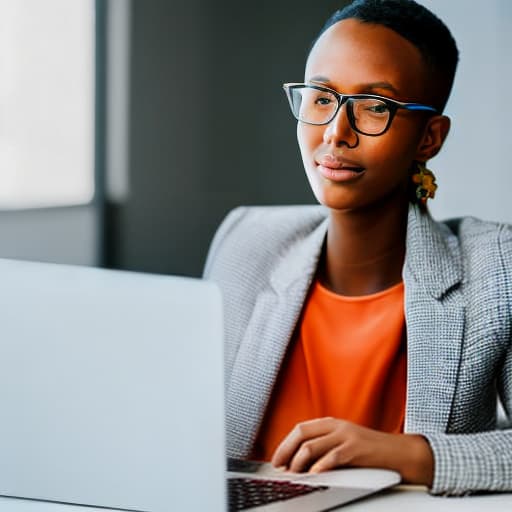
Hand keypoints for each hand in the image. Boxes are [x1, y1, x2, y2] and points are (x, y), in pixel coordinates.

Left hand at [270, 417, 433, 485]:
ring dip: (298, 462)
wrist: (398, 453)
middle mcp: (336, 426)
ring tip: (294, 474)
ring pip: (312, 445)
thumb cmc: (369, 452)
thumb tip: (299, 463)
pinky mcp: (355, 448)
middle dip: (286, 451)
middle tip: (279, 467)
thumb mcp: (343, 444)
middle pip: (301, 433)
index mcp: (331, 424)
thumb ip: (324, 448)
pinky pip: (332, 456)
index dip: (285, 444)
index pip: (300, 429)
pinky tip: (313, 474)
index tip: (276, 459)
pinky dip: (320, 466)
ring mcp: (345, 435)